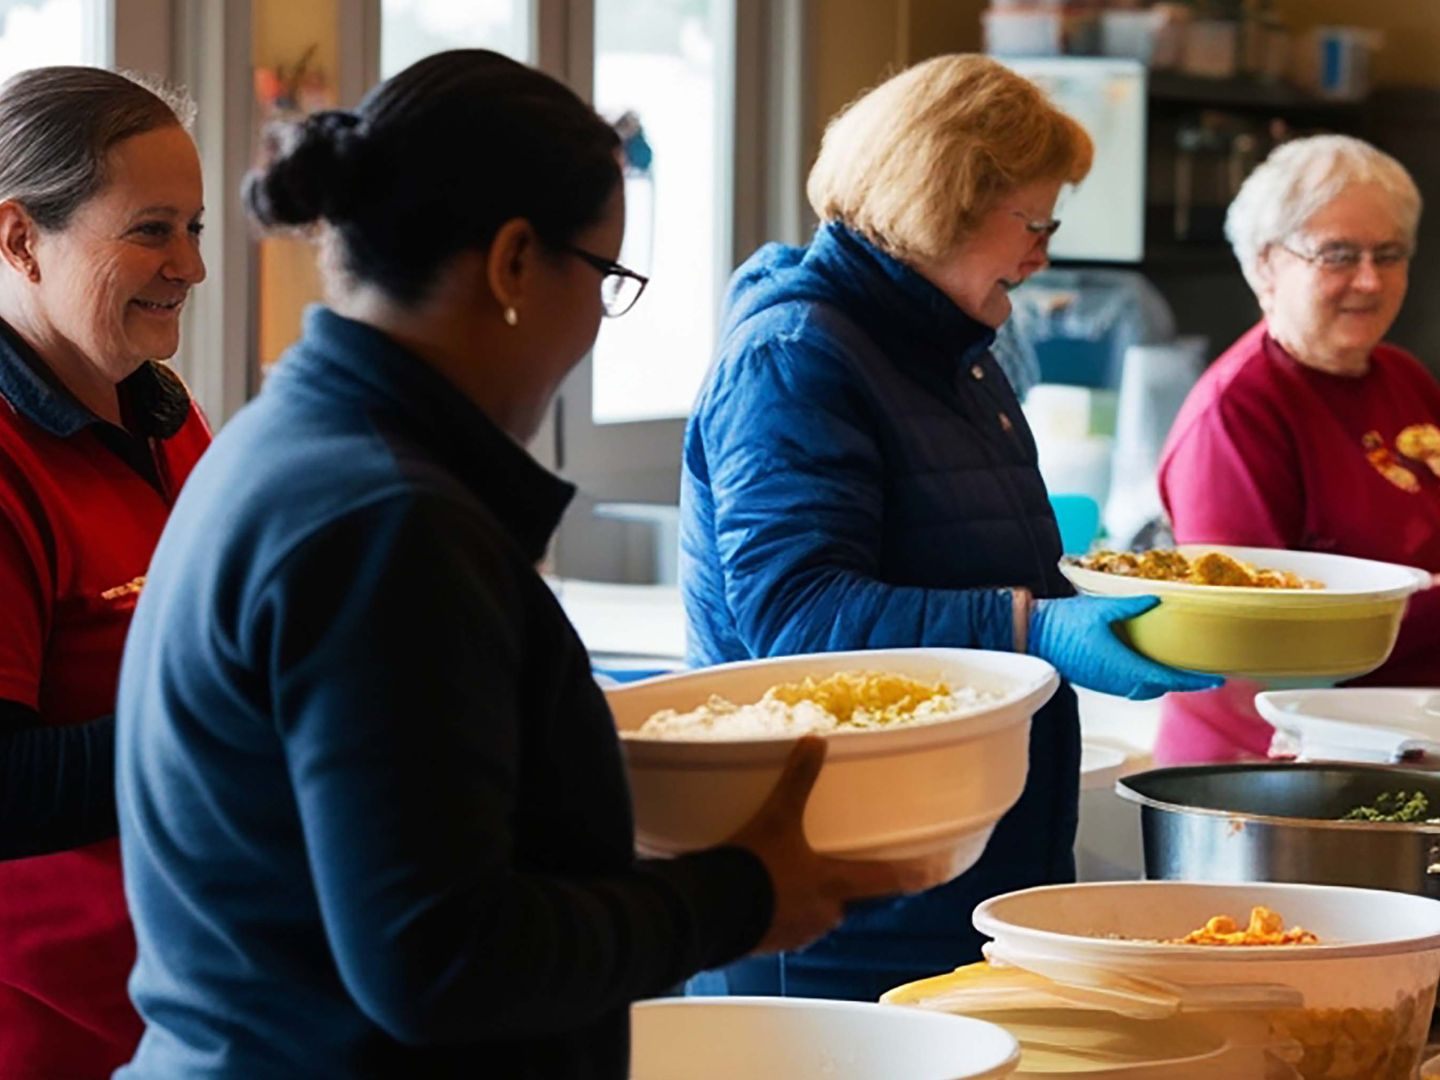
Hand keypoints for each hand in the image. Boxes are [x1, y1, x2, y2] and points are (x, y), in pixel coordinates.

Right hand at [728, 736, 956, 954]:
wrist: (711, 911)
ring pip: (818, 912)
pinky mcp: (773, 942)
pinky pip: (787, 924)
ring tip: (788, 876)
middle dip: (845, 881)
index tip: (940, 871)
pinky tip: (763, 894)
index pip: (890, 879)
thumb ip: (798, 780)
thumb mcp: (777, 817)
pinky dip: (781, 909)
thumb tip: (815, 741)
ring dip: (810, 897)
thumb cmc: (751, 867)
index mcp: (835, 882)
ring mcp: (800, 931)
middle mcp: (826, 912)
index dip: (918, 874)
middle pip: (850, 897)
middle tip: (833, 863)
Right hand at [1028, 595, 1222, 699]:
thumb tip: (1156, 599)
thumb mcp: (1099, 608)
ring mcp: (1105, 683)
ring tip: (1176, 669)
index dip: (1193, 681)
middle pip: (1158, 687)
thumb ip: (1130, 606)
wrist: (1032, 636)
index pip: (1166, 678)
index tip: (1214, 681)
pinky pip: (1129, 687)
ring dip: (1161, 682)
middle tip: (1199, 672)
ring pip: (1143, 690)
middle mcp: (1116, 680)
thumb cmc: (1061, 624)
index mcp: (1122, 665)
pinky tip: (1145, 665)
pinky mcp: (1096, 681)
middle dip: (1180, 682)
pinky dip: (1144, 680)